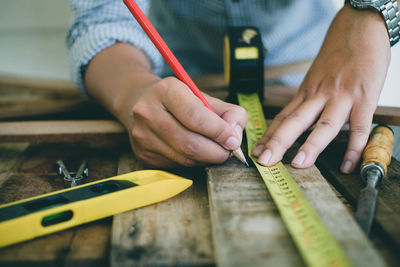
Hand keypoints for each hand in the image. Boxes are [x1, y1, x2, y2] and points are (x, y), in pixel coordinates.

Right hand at [126, 76, 247, 166]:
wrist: (138, 101)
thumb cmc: (177, 99)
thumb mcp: (203, 95)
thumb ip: (227, 112)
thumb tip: (235, 136)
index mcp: (166, 91)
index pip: (196, 117)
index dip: (219, 132)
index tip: (233, 140)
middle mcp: (149, 113)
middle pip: (190, 144)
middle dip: (217, 152)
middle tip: (228, 151)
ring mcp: (143, 136)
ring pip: (185, 158)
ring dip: (207, 159)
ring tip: (214, 150)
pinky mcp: (143, 154)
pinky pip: (177, 165)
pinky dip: (193, 162)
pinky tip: (195, 151)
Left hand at [252, 4, 390, 172]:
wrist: (360, 28)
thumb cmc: (337, 55)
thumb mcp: (315, 76)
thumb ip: (308, 99)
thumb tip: (296, 120)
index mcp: (306, 92)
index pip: (283, 117)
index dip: (268, 136)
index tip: (256, 151)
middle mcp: (320, 95)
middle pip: (296, 121)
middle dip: (278, 142)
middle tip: (265, 160)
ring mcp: (342, 97)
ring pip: (324, 124)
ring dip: (311, 145)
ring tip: (298, 163)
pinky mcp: (364, 98)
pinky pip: (359, 127)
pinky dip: (354, 148)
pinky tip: (346, 164)